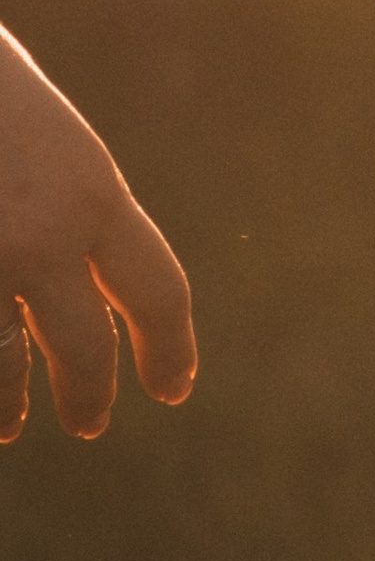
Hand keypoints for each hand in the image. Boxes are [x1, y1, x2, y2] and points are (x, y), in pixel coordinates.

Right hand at [0, 27, 195, 442]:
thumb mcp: (42, 135)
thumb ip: (70, 203)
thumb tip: (89, 284)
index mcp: (89, 189)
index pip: (157, 290)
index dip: (171, 347)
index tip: (172, 386)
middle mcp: (41, 236)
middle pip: (84, 349)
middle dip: (89, 393)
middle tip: (90, 421)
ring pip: (3, 368)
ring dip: (6, 404)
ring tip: (8, 426)